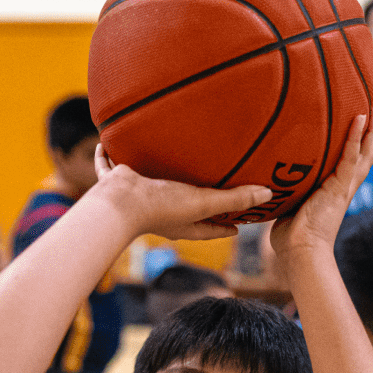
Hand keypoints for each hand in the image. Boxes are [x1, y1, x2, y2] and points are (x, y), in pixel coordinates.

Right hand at [93, 147, 272, 241]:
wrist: (121, 203)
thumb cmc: (162, 207)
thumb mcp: (204, 202)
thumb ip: (235, 198)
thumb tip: (268, 194)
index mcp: (183, 223)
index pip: (210, 228)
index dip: (226, 226)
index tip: (240, 225)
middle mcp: (162, 213)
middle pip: (184, 208)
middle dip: (196, 201)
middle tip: (212, 190)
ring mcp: (140, 198)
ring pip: (152, 186)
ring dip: (159, 177)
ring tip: (168, 163)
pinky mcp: (120, 182)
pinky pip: (111, 167)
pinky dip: (107, 157)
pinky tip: (104, 144)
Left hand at [268, 109, 372, 276]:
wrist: (301, 253)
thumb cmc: (291, 239)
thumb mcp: (288, 208)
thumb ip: (285, 194)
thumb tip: (265, 184)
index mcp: (333, 194)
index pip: (349, 165)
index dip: (355, 147)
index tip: (358, 128)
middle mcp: (342, 189)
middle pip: (364, 157)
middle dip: (370, 135)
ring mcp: (343, 189)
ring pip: (363, 155)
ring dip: (370, 131)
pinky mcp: (339, 189)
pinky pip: (350, 157)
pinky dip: (355, 137)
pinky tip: (359, 118)